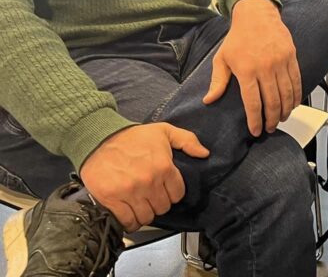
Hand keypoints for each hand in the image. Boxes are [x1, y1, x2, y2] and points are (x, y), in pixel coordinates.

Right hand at [80, 123, 208, 230]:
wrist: (99, 138)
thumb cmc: (132, 136)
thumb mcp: (164, 131)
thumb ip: (188, 140)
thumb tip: (204, 154)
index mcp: (164, 167)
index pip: (177, 194)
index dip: (172, 193)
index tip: (165, 189)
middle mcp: (149, 182)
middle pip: (162, 208)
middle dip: (159, 203)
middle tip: (152, 196)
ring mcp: (130, 192)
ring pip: (146, 217)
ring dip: (145, 214)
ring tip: (141, 205)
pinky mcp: (112, 200)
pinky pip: (127, 222)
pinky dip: (130, 222)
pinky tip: (129, 213)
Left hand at [203, 0, 301, 135]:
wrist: (256, 15)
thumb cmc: (237, 38)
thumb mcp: (222, 58)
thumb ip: (218, 81)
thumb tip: (209, 101)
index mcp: (246, 70)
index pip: (252, 102)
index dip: (255, 120)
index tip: (256, 131)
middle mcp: (265, 67)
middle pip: (272, 101)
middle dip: (271, 119)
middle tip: (270, 129)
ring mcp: (280, 62)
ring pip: (287, 93)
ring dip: (285, 110)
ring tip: (281, 119)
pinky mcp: (291, 56)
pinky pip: (296, 80)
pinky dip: (296, 95)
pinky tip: (293, 104)